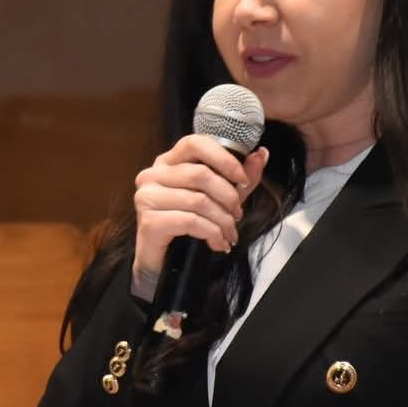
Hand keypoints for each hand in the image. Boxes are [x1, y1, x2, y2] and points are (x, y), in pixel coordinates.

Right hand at [132, 137, 269, 295]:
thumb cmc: (187, 225)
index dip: (223, 158)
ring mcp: (147, 197)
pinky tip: (217, 243)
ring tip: (230, 233)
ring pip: (198, 200)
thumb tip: (260, 154)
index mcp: (168, 162)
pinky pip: (190, 221)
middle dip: (228, 196)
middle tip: (238, 213)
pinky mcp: (149, 221)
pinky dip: (211, 233)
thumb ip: (239, 176)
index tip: (242, 179)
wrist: (163, 263)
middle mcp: (153, 174)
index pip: (195, 143)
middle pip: (200, 174)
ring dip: (222, 220)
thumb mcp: (219, 198)